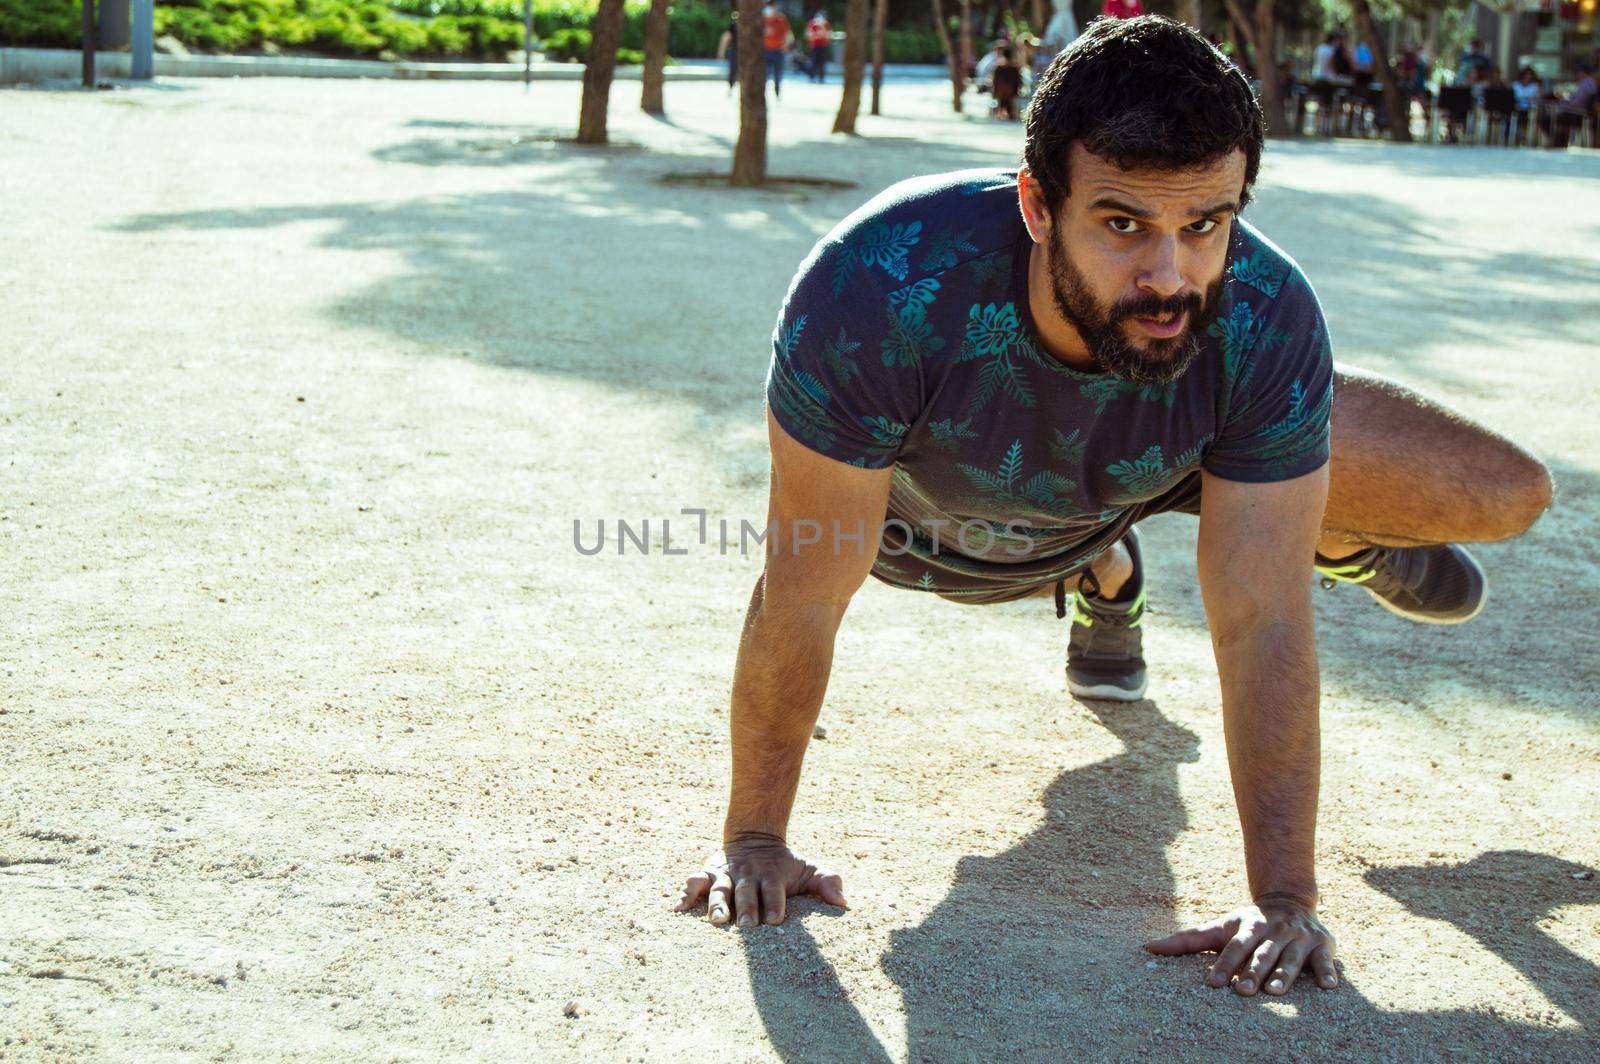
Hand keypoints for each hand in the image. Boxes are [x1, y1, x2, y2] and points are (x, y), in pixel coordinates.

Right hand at [674, 836, 845, 926]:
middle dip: (746, 908)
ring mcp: (726, 875)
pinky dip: (685, 894)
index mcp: (771, 876)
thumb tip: (844, 903)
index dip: (774, 903)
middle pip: (746, 893)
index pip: (774, 890)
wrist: (755, 838)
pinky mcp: (708, 875)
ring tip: (717, 922)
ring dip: (717, 905)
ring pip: (719, 890)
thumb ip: (826, 883)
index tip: (775, 919)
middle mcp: (747, 876)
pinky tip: (677, 909)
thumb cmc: (784, 865)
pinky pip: (694, 883)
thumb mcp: (808, 869)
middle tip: (746, 926)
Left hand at [1144, 896, 1337, 995]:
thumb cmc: (1248, 924)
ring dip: (1284, 975)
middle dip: (1252, 972)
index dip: (1224, 963)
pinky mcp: (1322, 945)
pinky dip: (1328, 972)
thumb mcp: (1220, 927)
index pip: (1233, 947)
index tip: (1213, 982)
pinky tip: (1329, 986)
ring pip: (1290, 959)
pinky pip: (1325, 961)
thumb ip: (1187, 940)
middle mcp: (1273, 931)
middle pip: (1261, 954)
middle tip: (1242, 991)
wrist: (1289, 900)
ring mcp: (1298, 938)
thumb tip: (1147, 948)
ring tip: (1274, 991)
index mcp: (1248, 927)